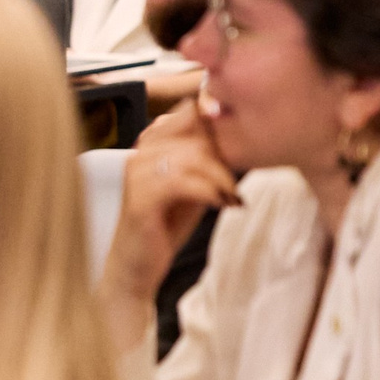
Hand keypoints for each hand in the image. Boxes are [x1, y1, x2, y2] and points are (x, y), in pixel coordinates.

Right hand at [104, 107, 238, 313]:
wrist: (137, 267)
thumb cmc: (167, 225)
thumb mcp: (194, 185)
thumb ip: (209, 161)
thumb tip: (242, 138)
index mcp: (151, 144)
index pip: (190, 112)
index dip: (218, 128)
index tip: (237, 156)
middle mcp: (140, 152)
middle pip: (195, 132)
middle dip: (223, 158)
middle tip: (233, 187)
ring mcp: (136, 173)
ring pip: (192, 156)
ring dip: (220, 178)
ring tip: (230, 198)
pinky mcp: (140, 197)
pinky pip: (184, 182)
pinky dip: (210, 192)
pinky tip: (223, 206)